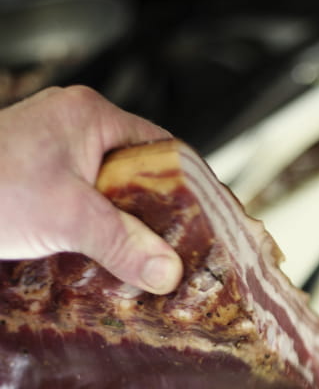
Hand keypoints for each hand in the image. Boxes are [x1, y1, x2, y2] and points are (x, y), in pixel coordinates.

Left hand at [0, 85, 182, 292]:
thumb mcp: (67, 218)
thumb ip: (123, 243)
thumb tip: (169, 271)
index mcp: (91, 116)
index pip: (163, 147)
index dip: (191, 186)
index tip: (210, 222)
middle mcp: (75, 127)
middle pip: (139, 173)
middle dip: (158, 216)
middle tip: (182, 253)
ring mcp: (54, 153)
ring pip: (110, 193)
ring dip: (126, 228)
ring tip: (149, 263)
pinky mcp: (38, 180)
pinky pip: (85, 204)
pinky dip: (98, 231)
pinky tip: (108, 260)